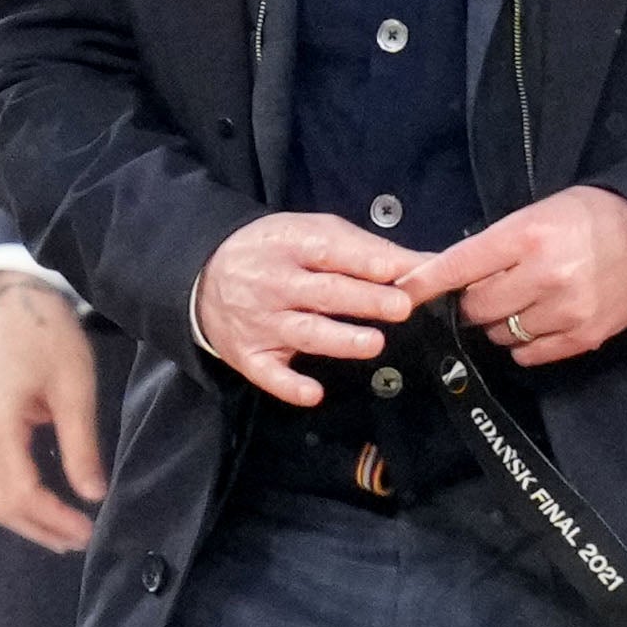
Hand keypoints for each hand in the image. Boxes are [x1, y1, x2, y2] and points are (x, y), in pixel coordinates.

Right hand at [0, 281, 106, 553]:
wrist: (17, 300)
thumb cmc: (51, 335)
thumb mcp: (76, 386)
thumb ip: (81, 443)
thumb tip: (93, 494)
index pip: (19, 491)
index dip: (51, 517)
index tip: (86, 530)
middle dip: (36, 527)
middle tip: (78, 539)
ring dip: (22, 518)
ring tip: (62, 531)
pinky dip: (12, 497)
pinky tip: (42, 503)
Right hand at [194, 213, 421, 406]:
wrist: (203, 274)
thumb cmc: (276, 250)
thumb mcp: (313, 232)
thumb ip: (366, 248)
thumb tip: (423, 263)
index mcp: (292, 246)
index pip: (330, 251)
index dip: (364, 261)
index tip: (396, 270)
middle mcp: (275, 285)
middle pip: (324, 293)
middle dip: (364, 301)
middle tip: (401, 307)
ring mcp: (261, 322)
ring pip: (304, 333)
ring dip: (339, 341)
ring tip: (374, 344)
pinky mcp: (249, 355)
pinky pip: (269, 374)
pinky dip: (290, 386)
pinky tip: (314, 394)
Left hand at [393, 187, 626, 367]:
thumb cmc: (593, 218)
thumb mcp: (542, 212)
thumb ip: (497, 245)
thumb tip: (446, 276)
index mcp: (531, 235)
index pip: (461, 265)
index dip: (425, 282)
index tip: (400, 293)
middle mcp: (546, 275)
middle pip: (476, 308)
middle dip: (474, 301)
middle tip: (492, 288)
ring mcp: (565, 311)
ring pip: (500, 334)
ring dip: (501, 322)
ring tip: (525, 301)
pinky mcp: (582, 338)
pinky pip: (527, 354)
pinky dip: (524, 342)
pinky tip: (541, 319)